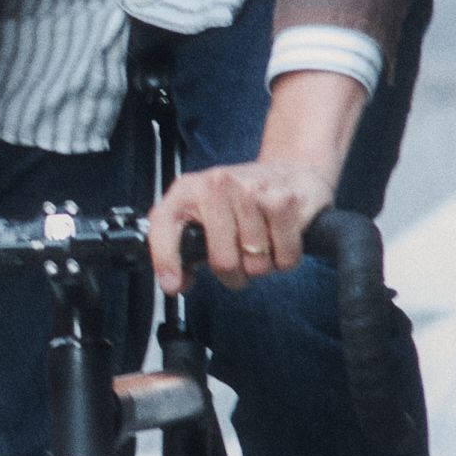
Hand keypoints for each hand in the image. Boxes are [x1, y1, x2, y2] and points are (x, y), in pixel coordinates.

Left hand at [148, 69, 364, 292]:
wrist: (293, 169)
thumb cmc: (244, 198)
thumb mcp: (203, 210)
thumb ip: (182, 245)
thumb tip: (175, 283)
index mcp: (189, 189)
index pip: (163, 223)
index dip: (165, 261)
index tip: (174, 285)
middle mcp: (217, 185)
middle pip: (223, 262)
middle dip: (235, 275)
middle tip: (240, 260)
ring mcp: (252, 191)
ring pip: (257, 265)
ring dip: (263, 265)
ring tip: (263, 242)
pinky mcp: (284, 202)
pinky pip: (285, 259)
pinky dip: (286, 259)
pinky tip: (281, 237)